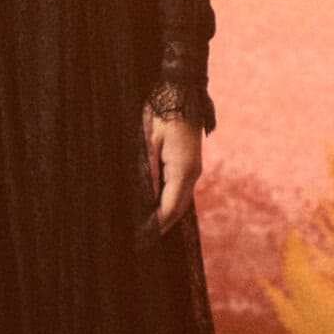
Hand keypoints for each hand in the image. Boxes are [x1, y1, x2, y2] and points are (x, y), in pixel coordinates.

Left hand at [144, 105, 201, 233]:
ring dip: (165, 216)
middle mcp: (192, 173)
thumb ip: (146, 171)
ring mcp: (193, 169)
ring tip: (146, 229)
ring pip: (180, 201)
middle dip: (160, 226)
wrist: (182, 92)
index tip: (140, 238)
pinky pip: (180, 190)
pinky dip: (168, 202)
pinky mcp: (190, 164)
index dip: (154, 225)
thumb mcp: (147, 142)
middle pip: (177, 210)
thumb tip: (142, 200)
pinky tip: (154, 207)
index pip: (169, 208)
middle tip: (140, 241)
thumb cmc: (161, 113)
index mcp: (182, 170)